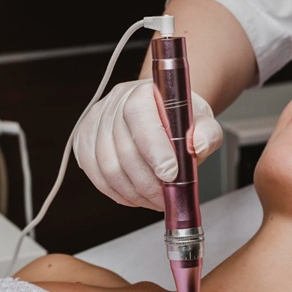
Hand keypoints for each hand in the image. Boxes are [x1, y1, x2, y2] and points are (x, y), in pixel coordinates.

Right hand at [72, 79, 222, 209]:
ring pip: (108, 168)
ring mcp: (95, 122)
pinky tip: (135, 196)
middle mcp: (114, 103)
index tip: (171, 175)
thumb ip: (207, 133)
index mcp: (143, 92)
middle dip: (148, 183)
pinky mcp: (84, 141)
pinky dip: (117, 193)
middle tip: (166, 198)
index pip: (140, 118)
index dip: (154, 150)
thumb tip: (198, 146)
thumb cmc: (180, 119)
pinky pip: (96, 176)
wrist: (162, 113)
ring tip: (153, 199)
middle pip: (124, 151)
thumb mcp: (203, 122)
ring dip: (134, 193)